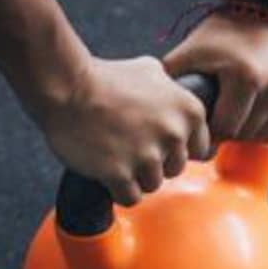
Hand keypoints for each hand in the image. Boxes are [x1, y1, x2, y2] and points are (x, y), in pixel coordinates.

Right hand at [39, 55, 211, 204]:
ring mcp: (147, 155)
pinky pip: (130, 198)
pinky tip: (106, 168)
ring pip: (152, 185)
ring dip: (134, 176)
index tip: (156, 141)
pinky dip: (118, 189)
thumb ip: (173, 89)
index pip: (200, 150)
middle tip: (129, 144)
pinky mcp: (120, 173)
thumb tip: (178, 96)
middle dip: (154, 162)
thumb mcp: (151, 70)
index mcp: (189, 110)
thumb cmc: (105, 78)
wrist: (67, 87)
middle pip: (175, 170)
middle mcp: (174, 134)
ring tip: (115, 153)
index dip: (175, 148)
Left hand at [161, 8, 267, 145]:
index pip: (225, 129)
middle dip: (229, 130)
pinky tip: (256, 105)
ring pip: (267, 133)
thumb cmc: (218, 34)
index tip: (203, 122)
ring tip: (236, 109)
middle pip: (246, 133)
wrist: (260, 6)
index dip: (210, 130)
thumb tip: (151, 114)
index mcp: (246, 77)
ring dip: (249, 128)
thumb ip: (168, 82)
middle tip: (219, 113)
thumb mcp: (188, 53)